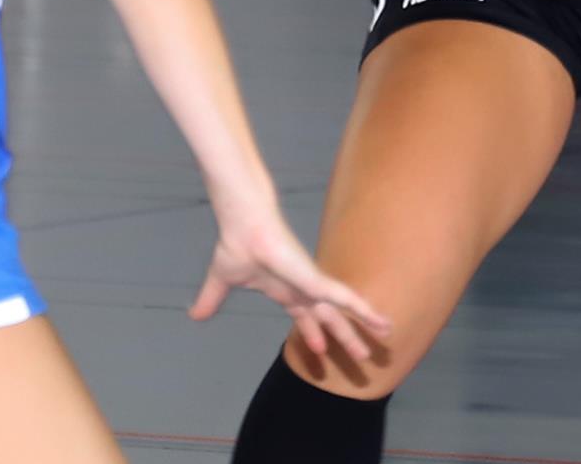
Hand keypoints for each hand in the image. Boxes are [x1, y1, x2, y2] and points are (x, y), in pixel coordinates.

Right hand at [189, 198, 390, 363]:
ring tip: (386, 337)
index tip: (321, 352)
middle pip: (329, 319)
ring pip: (342, 311)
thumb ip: (211, 299)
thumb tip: (193, 314)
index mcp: (284, 291)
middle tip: (364, 357)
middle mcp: (302, 289)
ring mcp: (311, 284)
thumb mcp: (222, 281)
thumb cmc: (237, 244)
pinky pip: (343, 297)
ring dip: (363, 327)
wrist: (243, 223)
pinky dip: (362, 309)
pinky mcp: (315, 279)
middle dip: (345, 337)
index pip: (303, 317)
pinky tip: (380, 320)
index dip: (313, 334)